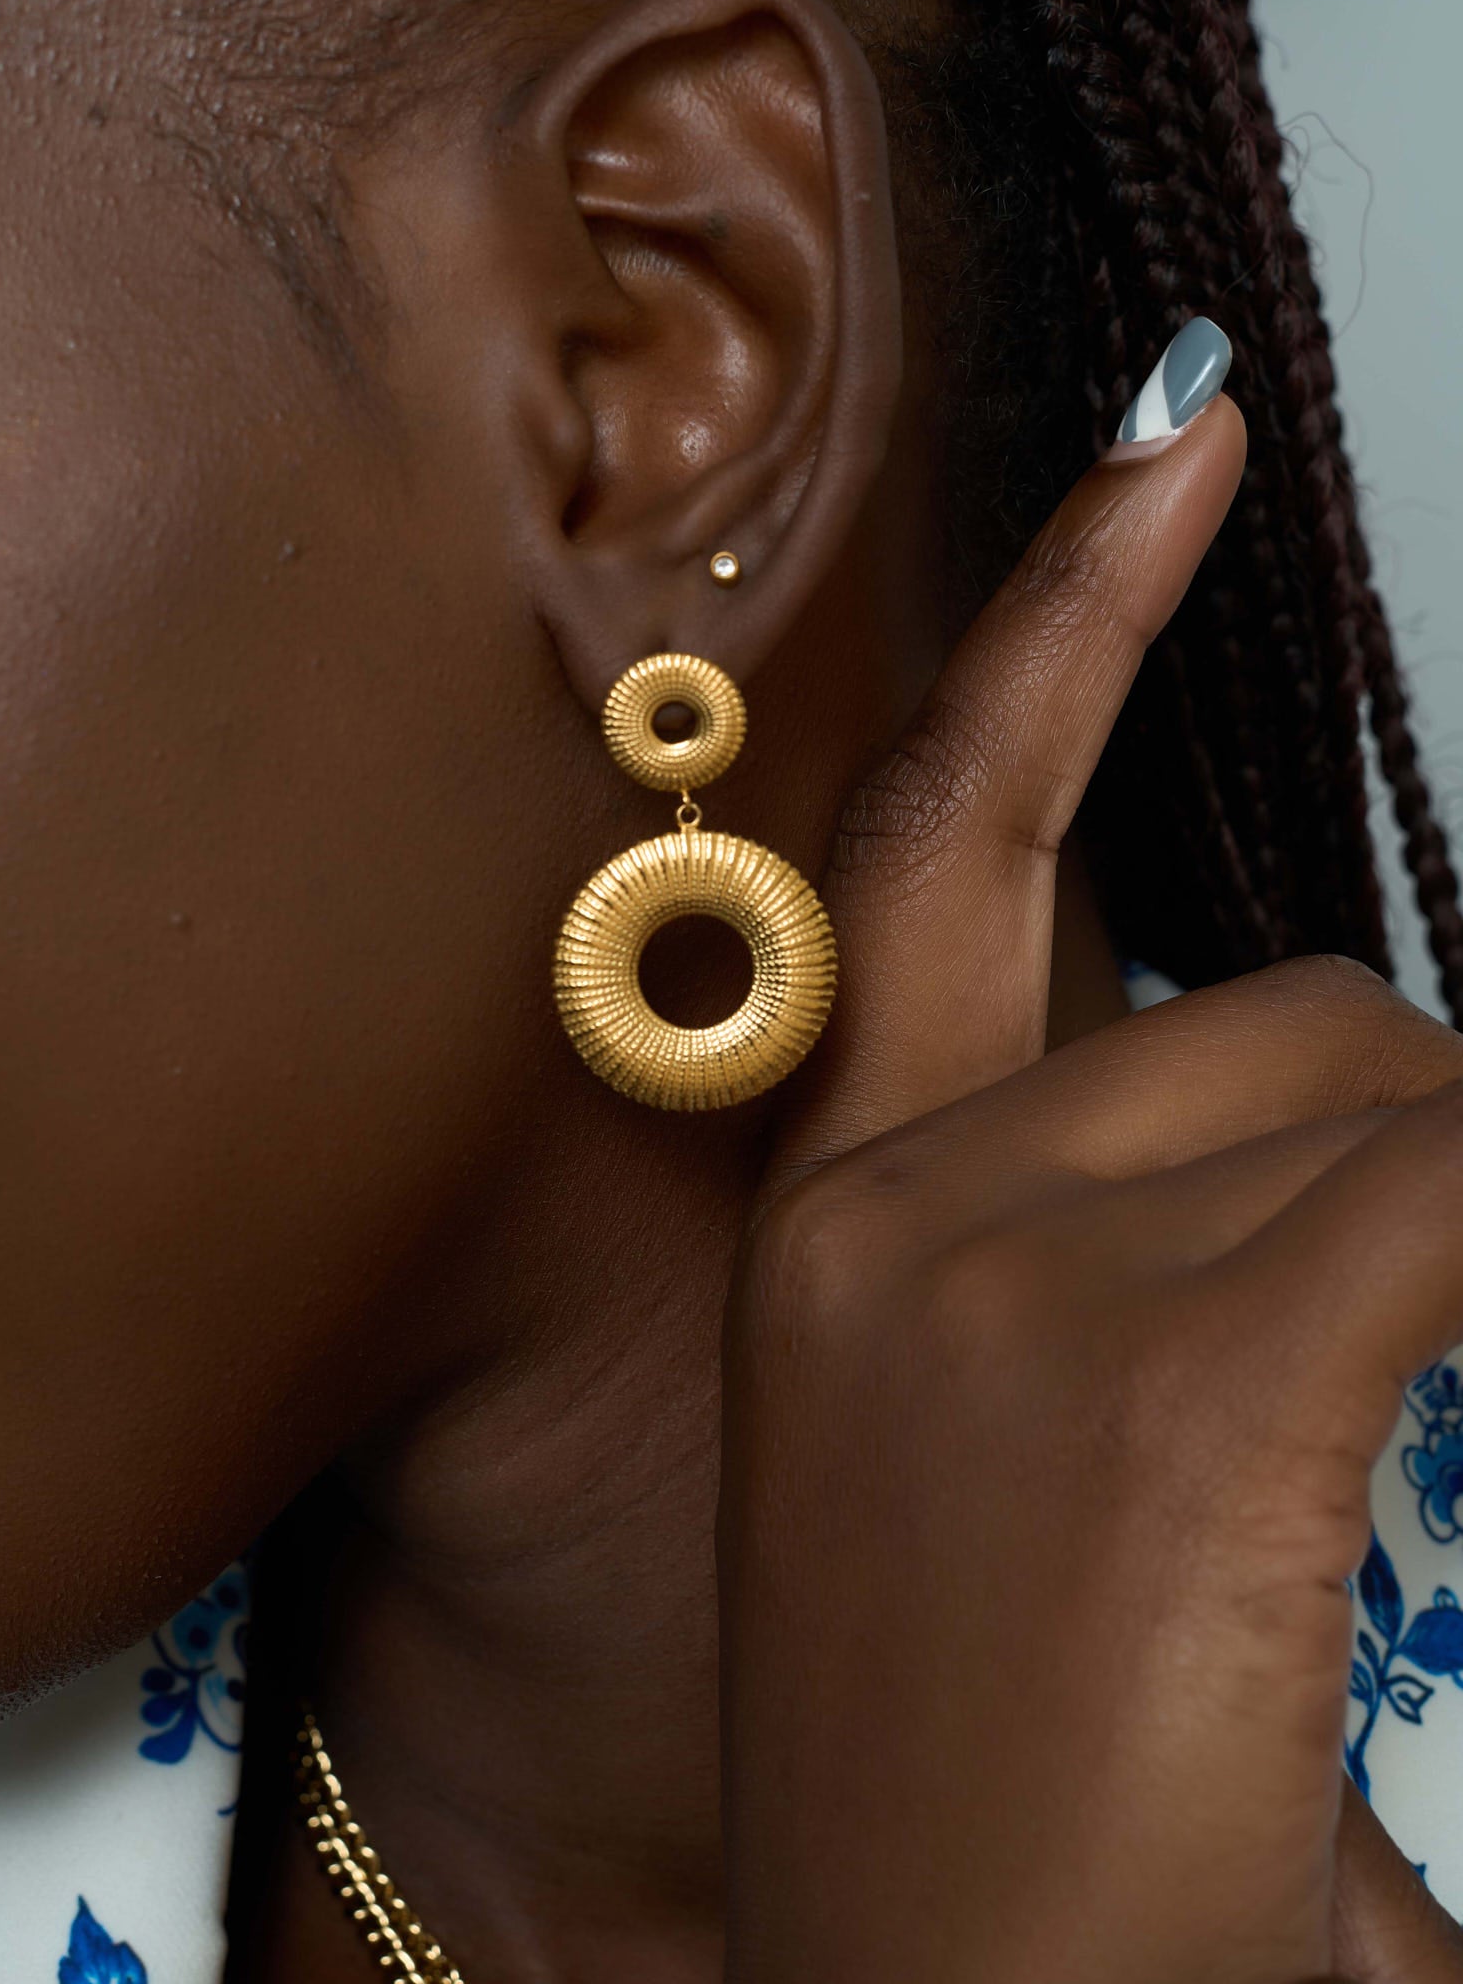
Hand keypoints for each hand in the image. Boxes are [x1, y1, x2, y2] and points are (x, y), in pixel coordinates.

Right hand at [720, 395, 1462, 1983]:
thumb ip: (1148, 1251)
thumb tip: (1364, 1138)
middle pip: (1265, 1009)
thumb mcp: (1017, 1473)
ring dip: (1449, 1223)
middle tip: (1398, 1339)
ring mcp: (1002, 1280)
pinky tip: (1452, 1384)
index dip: (1065, 628)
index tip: (1176, 440)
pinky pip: (1448, 1192)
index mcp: (838, 1231)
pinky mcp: (1168, 1375)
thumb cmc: (1003, 1798)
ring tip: (1382, 1446)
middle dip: (1393, 1136)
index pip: (949, 845)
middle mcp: (888, 1215)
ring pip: (1374, 1090)